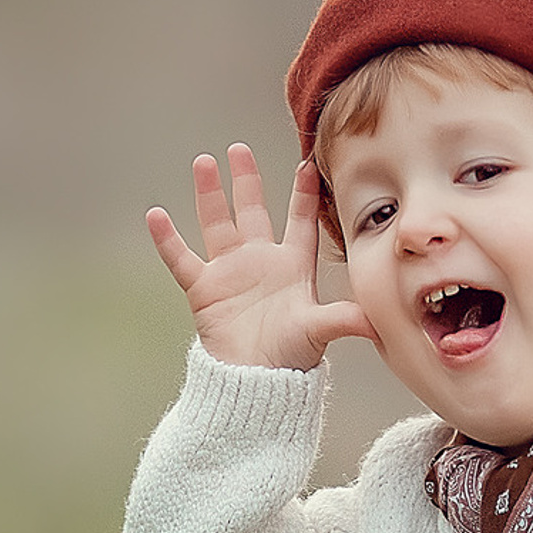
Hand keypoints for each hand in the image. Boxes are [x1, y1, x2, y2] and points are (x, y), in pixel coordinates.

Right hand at [145, 145, 375, 371]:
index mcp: (293, 267)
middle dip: (247, 180)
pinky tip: (156, 215)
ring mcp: (230, 273)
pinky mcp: (204, 290)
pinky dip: (168, 239)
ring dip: (209, 195)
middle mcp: (260, 263)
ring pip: (217, 223)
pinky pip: (182, 259)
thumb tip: (376, 320)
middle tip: (239, 148)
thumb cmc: (290, 358)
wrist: (255, 384)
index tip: (306, 164)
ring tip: (203, 162)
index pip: (300, 222)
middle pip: (253, 211)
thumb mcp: (318, 332)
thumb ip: (343, 319)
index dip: (304, 194)